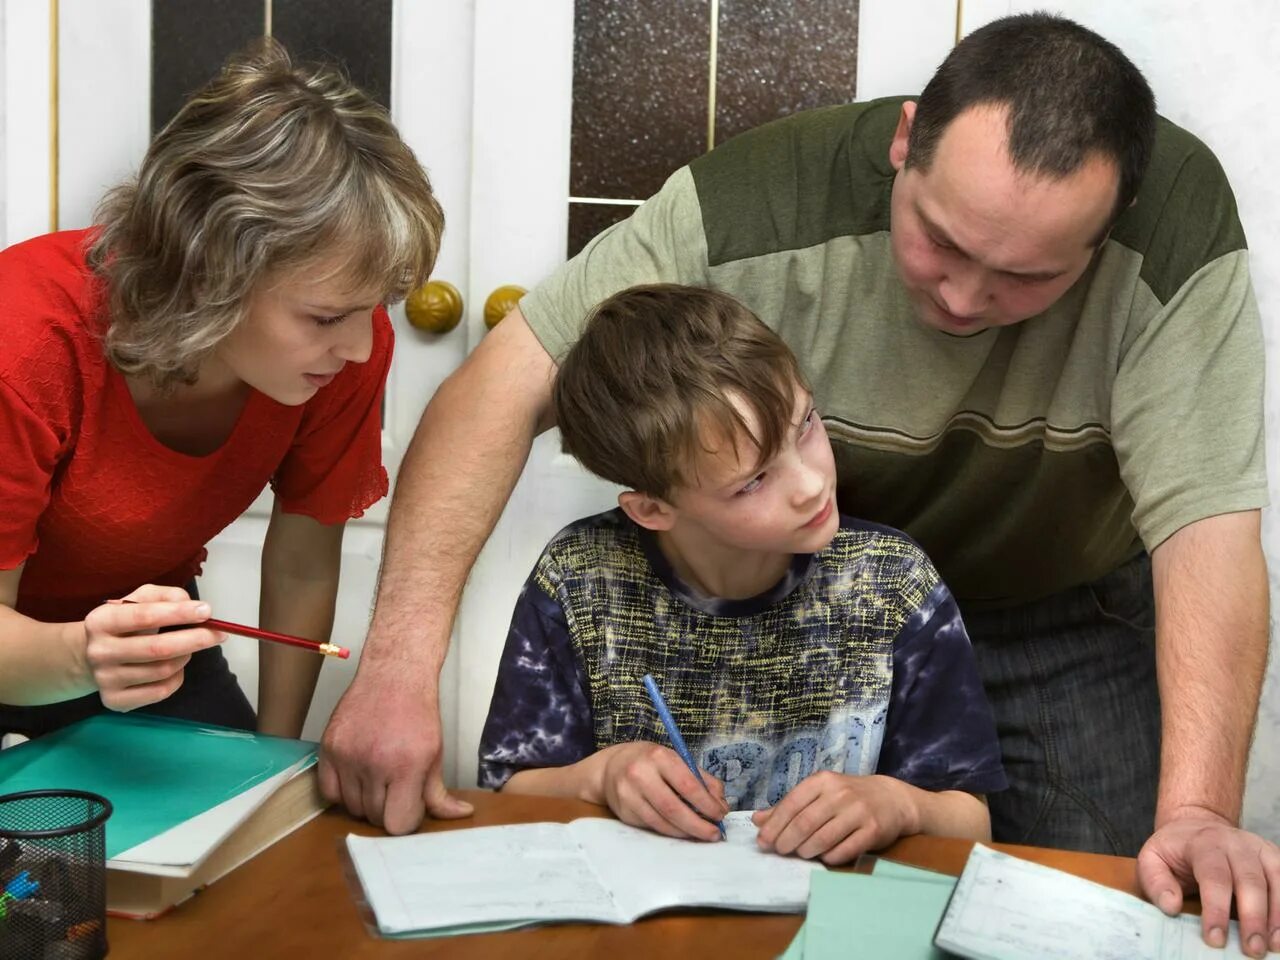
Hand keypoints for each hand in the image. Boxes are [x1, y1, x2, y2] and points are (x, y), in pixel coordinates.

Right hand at [83, 584, 223, 710]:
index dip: (178, 613)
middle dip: (196, 639)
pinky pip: (161, 691)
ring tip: (188, 647)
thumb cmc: (126, 623)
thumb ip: (167, 596)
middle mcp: (98, 651)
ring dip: (186, 657)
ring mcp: (105, 679)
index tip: (207, 611)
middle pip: (158, 648)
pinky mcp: (115, 701)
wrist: (93, 656)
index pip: (144, 616)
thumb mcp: (141, 599)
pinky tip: (174, 666)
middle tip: (219, 633)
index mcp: (101, 621)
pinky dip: (177, 677)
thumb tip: (192, 606)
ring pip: (163, 670)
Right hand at [319, 659, 471, 833]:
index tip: (409, 807)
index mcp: (407, 766)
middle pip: (375, 818)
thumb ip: (439, 792)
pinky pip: (328, 793)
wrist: (394, 675)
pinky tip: (357, 777)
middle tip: (396, 788)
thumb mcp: (435, 753)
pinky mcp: (328, 748)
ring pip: (352, 808)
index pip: (398, 824)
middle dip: (388, 808)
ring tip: (378, 778)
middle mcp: (374, 763)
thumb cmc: (417, 713)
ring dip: (365, 801)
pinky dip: (342, 792)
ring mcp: (348, 756)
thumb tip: (460, 815)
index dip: (406, 820)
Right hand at [594, 741, 727, 840]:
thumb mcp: (676, 760)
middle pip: (674, 808)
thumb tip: (721, 804)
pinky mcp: (624, 812)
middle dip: (698, 825)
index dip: (707, 804)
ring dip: (685, 832)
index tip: (721, 814)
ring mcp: (629, 795)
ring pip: (662, 822)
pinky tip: (682, 831)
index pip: (688, 785)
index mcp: (659, 757)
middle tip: (714, 833)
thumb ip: (701, 779)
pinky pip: (652, 827)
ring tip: (701, 834)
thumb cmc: (651, 762)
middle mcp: (641, 774)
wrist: (611, 767)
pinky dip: (670, 832)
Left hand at [753, 772, 914, 864]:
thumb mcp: (818, 794)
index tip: (763, 841)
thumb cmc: (848, 797)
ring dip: (806, 850)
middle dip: (787, 841)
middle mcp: (840, 794)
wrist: (891, 799)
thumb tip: (757, 820)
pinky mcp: (873, 830)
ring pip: (823, 838)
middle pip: (805, 823)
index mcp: (822, 781)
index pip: (791, 804)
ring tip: (801, 853)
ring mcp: (858, 812)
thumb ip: (788, 806)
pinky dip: (830, 857)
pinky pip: (845, 850)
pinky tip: (823, 857)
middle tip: (779, 851)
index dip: (774, 825)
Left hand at [1137, 809, 1279, 957]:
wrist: (1196, 825)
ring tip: (1273, 945)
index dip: (1216, 909)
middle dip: (1253, 918)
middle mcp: (1236, 843)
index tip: (1215, 939)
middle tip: (1251, 950)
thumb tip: (1171, 906)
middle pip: (1250, 880)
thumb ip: (1155, 882)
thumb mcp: (1152, 859)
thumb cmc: (1174, 850)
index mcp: (1203, 843)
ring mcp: (1258, 848)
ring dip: (1277, 915)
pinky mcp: (1273, 857)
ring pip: (1277, 880)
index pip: (1213, 877)